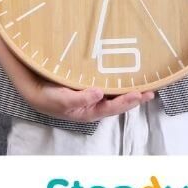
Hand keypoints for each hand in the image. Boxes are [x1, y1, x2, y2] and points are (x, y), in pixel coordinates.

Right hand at [32, 83, 155, 122]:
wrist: (36, 90)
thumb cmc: (49, 98)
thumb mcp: (62, 99)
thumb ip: (80, 99)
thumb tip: (99, 93)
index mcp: (90, 111)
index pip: (112, 108)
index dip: (126, 102)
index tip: (138, 94)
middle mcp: (95, 105)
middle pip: (118, 103)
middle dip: (134, 98)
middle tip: (151, 92)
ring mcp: (93, 96)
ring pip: (115, 94)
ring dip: (129, 89)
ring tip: (146, 84)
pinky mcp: (90, 85)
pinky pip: (108, 84)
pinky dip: (118, 81)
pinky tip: (126, 75)